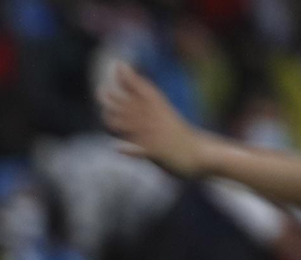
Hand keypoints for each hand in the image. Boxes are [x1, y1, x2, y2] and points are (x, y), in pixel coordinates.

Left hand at [98, 62, 209, 176]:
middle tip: (100, 89)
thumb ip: (146, 113)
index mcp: (160, 109)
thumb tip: (124, 107)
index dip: (129, 77)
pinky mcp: (158, 153)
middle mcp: (157, 120)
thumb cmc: (180, 139)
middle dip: (115, 98)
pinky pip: (142, 151)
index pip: (143, 89)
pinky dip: (131, 150)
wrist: (201, 154)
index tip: (118, 64)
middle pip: (132, 105)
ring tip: (106, 114)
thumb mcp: (164, 120)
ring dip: (119, 120)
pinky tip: (119, 148)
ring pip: (134, 125)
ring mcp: (157, 136)